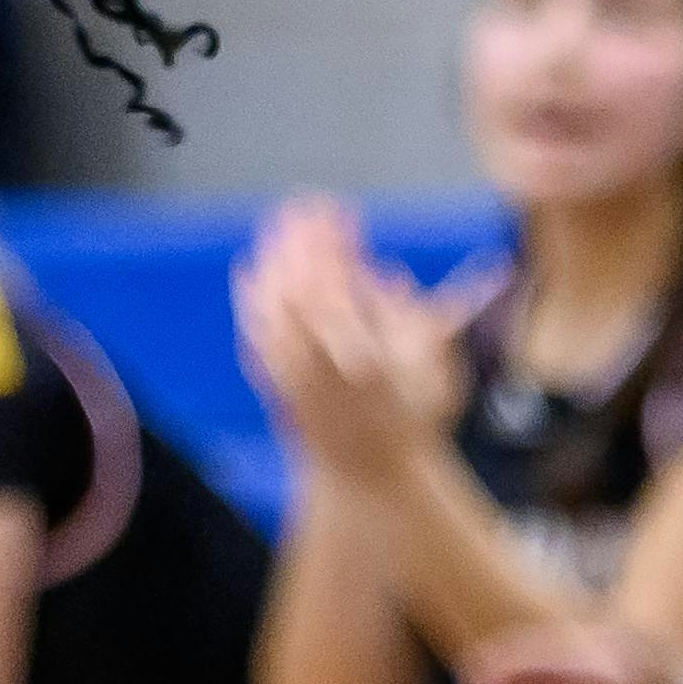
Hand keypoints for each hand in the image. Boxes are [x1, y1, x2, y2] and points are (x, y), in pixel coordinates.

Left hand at [236, 197, 454, 486]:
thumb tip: (388, 274)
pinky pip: (254, 332)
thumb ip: (411, 321)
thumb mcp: (432, 372)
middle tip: (303, 205)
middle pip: (297, 288)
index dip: (334, 243)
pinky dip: (250, 297)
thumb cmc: (411, 424)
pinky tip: (249, 269)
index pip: (340, 286)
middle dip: (299, 241)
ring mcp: (292, 378)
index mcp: (366, 359)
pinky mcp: (273, 385)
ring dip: (273, 259)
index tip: (340, 211)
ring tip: (278, 223)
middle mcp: (323, 368)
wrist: (370, 478)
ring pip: (271, 307)